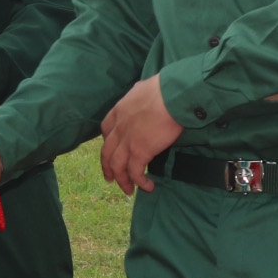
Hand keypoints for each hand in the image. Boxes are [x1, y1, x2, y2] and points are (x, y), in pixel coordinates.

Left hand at [99, 76, 183, 196]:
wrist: (171, 96)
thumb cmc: (163, 89)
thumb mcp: (142, 88)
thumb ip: (138, 93)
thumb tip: (141, 90)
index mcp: (118, 111)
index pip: (105, 130)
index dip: (107, 142)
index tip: (110, 150)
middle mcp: (118, 128)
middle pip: (106, 152)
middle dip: (107, 167)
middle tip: (110, 178)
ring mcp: (127, 142)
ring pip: (117, 166)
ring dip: (121, 180)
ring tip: (128, 190)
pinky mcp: (139, 152)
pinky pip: (135, 172)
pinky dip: (139, 182)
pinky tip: (147, 186)